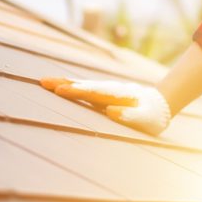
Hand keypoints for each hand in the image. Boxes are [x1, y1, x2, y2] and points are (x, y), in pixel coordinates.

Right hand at [40, 76, 171, 135]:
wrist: (159, 104)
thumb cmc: (152, 116)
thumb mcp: (146, 120)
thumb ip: (130, 116)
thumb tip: (111, 111)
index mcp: (117, 96)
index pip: (93, 93)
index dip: (76, 92)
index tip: (60, 90)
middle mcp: (108, 89)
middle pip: (82, 86)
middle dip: (62, 84)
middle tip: (42, 81)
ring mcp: (104, 90)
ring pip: (81, 85)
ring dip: (63, 83)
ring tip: (44, 82)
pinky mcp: (102, 93)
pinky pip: (83, 88)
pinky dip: (70, 86)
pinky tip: (59, 86)